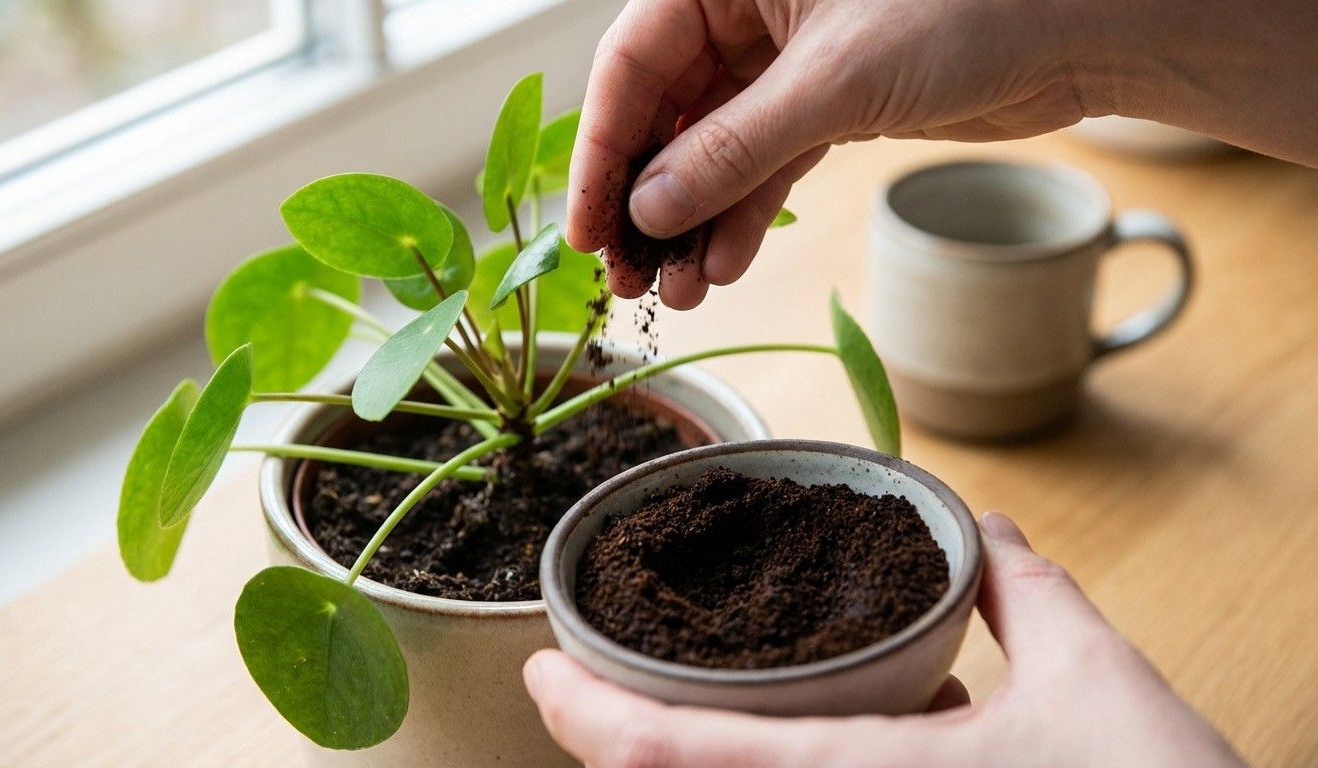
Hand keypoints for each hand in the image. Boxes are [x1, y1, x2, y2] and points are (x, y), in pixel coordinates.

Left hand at [524, 511, 1244, 767]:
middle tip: (584, 673)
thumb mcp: (1094, 676)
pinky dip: (761, 765)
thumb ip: (1026, 591)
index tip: (539, 671)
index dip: (586, 716)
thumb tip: (987, 528)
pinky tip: (788, 735)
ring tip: (661, 695)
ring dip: (685, 755)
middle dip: (620, 740)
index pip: (675, 757)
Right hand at [568, 0, 1317, 308]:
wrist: (1081, 28)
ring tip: (679, 293)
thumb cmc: (970, 8)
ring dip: (694, 222)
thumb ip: (731, 150)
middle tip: (630, 277)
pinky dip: (743, 216)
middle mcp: (749, 8)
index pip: (634, 61)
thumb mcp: (832, 83)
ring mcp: (788, 59)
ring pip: (713, 147)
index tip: (590, 227)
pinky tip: (721, 268)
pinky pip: (763, 163)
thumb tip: (651, 211)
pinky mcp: (828, 101)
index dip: (604, 151)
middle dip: (649, 200)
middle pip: (666, 111)